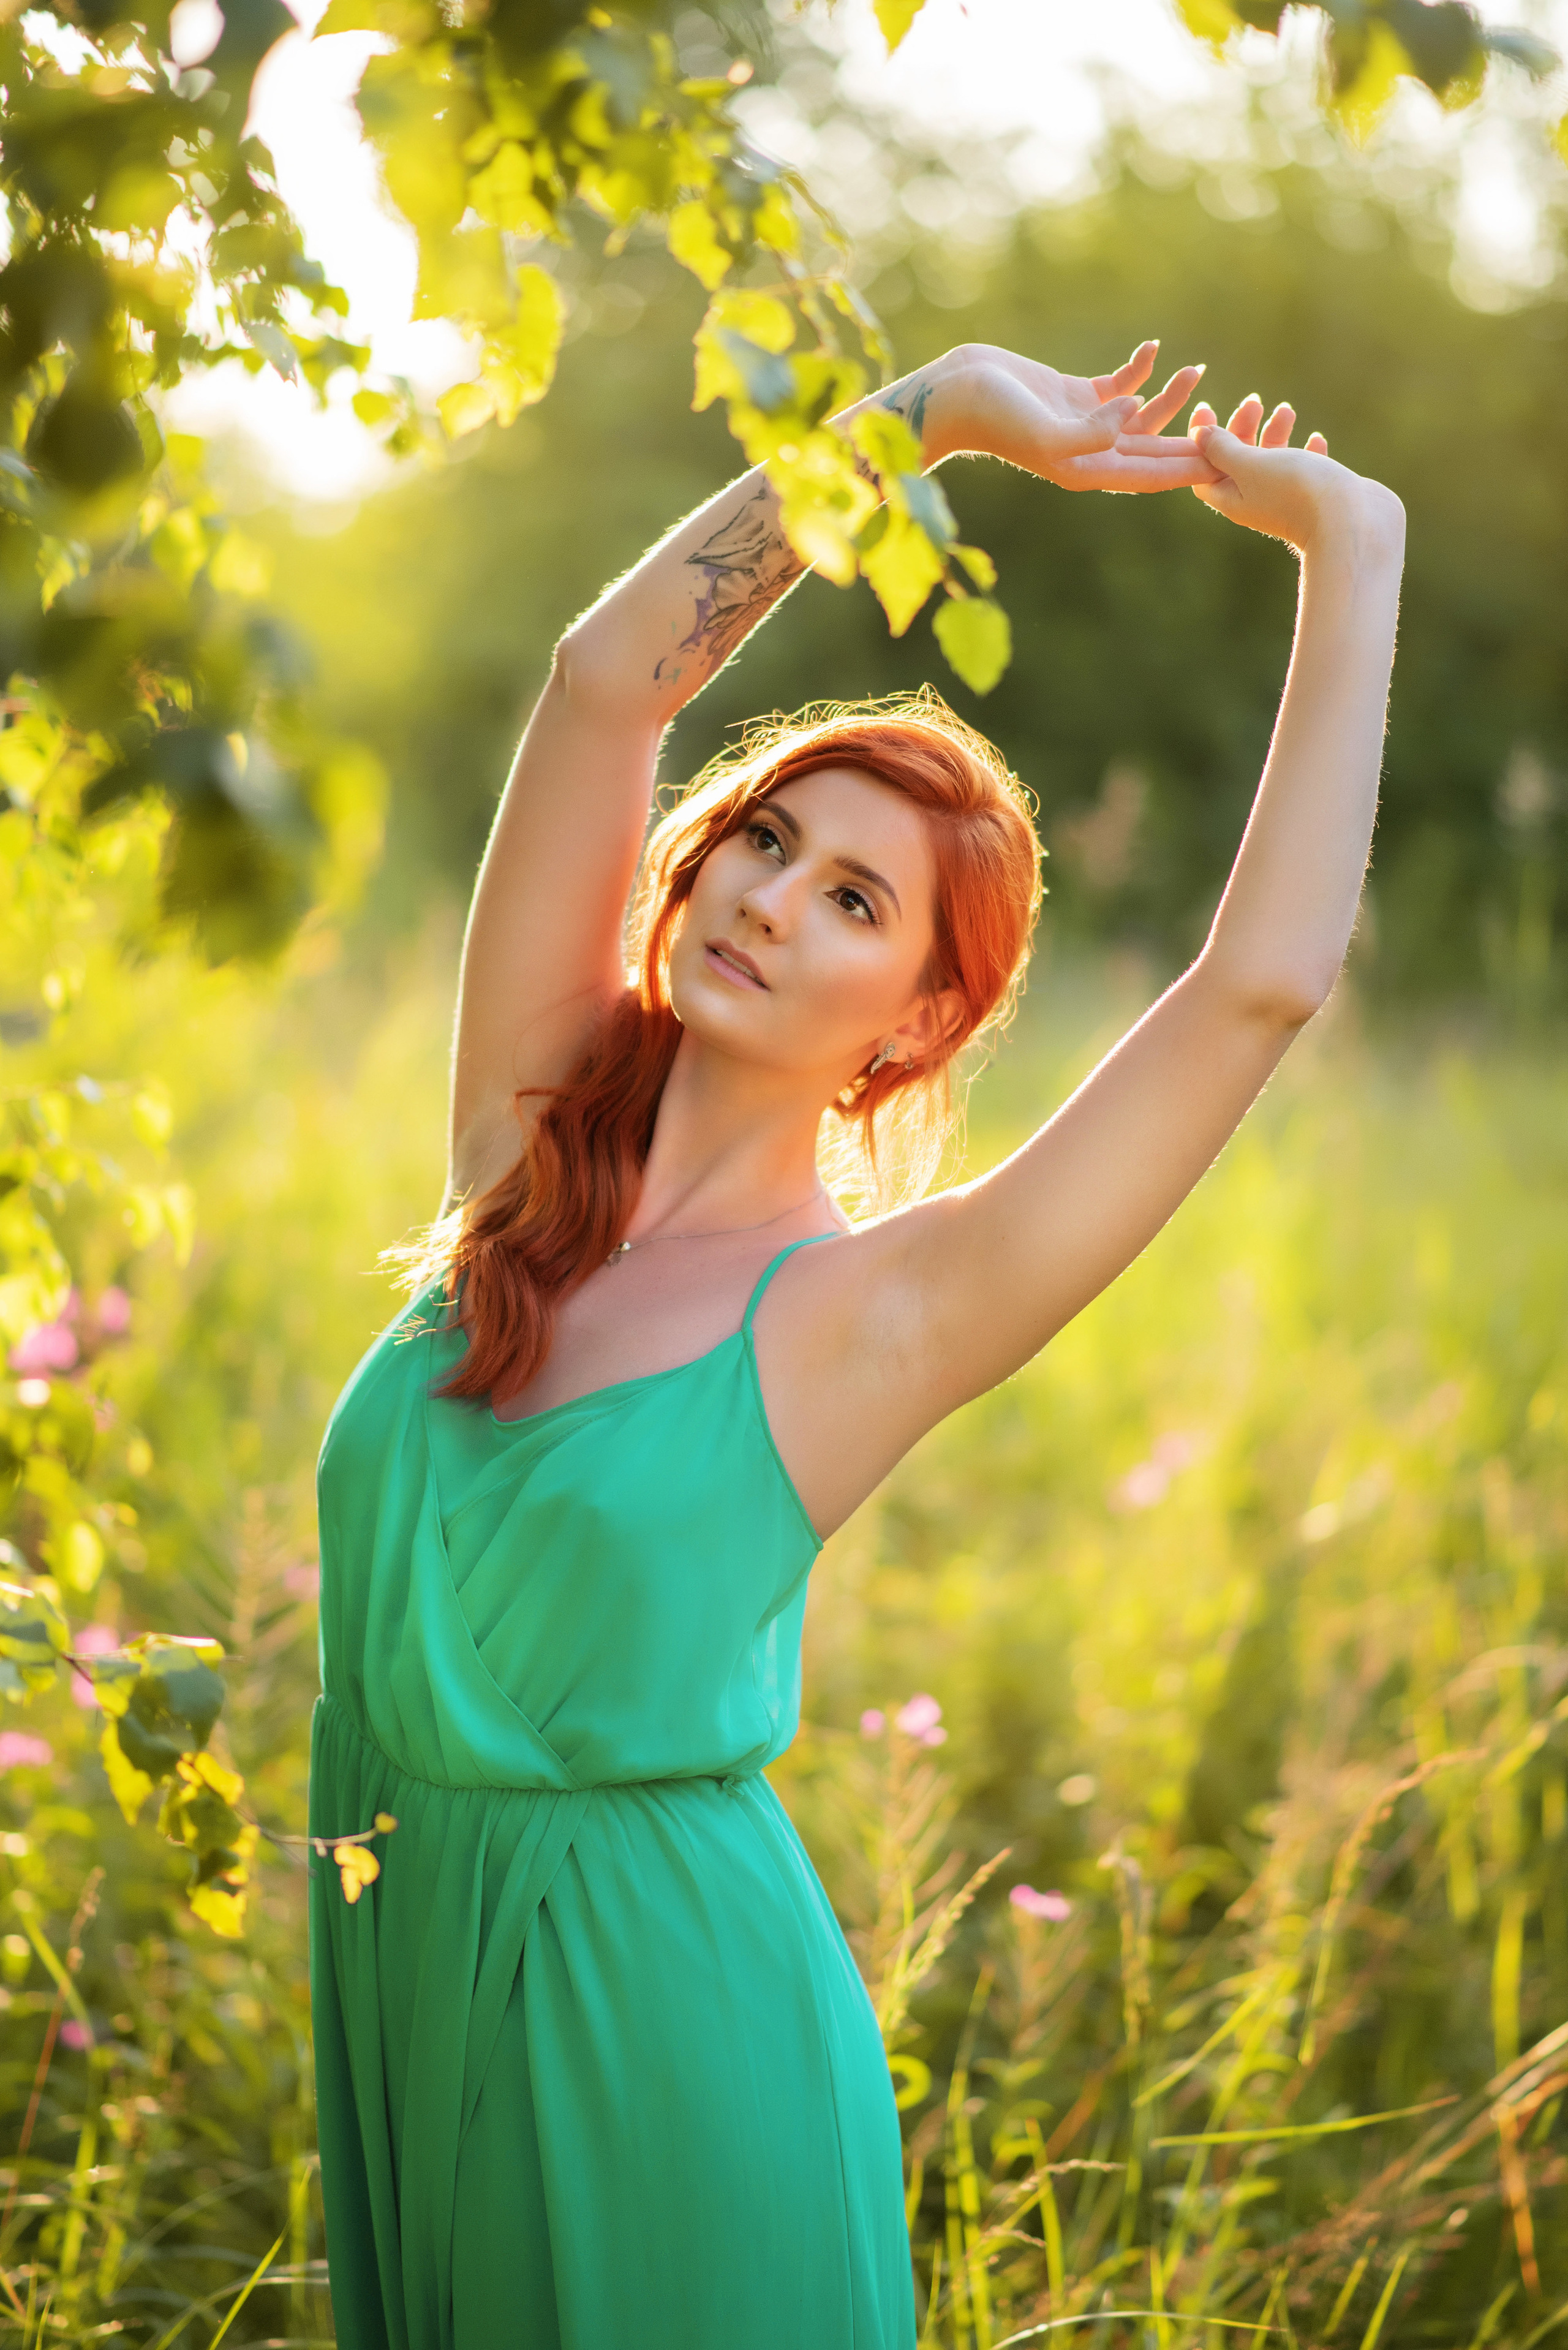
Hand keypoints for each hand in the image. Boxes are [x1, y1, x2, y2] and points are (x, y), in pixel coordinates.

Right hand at [934, 339, 1218, 492]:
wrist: (955, 393)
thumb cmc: (994, 417)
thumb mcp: (1044, 431)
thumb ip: (1092, 433)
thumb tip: (1136, 413)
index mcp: (1088, 470)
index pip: (1152, 475)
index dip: (1191, 468)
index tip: (1229, 462)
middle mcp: (1091, 451)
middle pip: (1156, 451)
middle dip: (1193, 438)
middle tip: (1238, 426)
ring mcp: (1085, 423)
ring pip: (1142, 416)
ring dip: (1171, 397)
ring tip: (1199, 370)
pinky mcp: (1075, 395)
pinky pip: (1119, 385)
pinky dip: (1138, 370)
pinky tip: (1155, 349)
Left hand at [1187, 393, 1404, 558]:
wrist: (1350, 524)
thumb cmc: (1296, 491)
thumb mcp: (1251, 465)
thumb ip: (1224, 450)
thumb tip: (1201, 434)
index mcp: (1234, 499)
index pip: (1204, 470)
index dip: (1200, 441)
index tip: (1206, 407)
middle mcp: (1258, 502)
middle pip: (1239, 463)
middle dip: (1242, 429)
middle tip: (1254, 402)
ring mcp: (1289, 500)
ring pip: (1274, 463)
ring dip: (1276, 434)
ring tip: (1286, 410)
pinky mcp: (1318, 497)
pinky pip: (1307, 472)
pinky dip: (1308, 452)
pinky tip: (1317, 438)